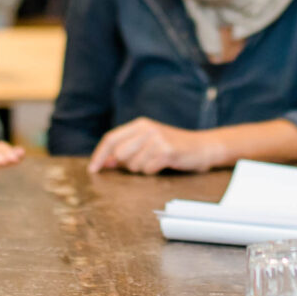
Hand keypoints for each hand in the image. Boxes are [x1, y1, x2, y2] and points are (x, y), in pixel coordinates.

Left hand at [88, 118, 229, 174]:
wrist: (203, 146)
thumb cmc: (173, 147)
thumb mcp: (148, 143)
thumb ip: (127, 150)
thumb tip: (105, 162)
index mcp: (140, 124)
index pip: (111, 139)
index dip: (100, 155)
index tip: (93, 170)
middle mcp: (147, 129)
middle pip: (120, 154)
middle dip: (128, 164)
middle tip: (145, 161)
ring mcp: (157, 139)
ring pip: (133, 165)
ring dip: (143, 168)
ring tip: (157, 161)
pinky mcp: (167, 151)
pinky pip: (148, 170)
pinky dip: (154, 171)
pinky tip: (164, 164)